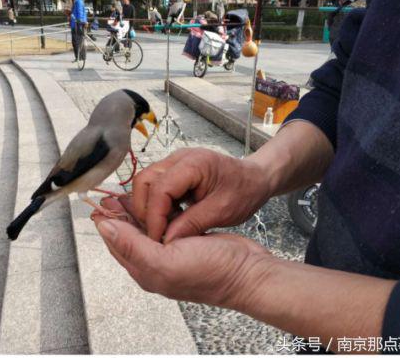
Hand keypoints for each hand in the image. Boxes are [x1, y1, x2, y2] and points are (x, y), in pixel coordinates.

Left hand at [91, 197, 272, 307]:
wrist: (249, 274)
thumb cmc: (211, 272)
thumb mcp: (164, 261)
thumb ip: (131, 244)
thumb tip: (103, 227)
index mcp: (144, 270)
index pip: (115, 242)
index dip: (106, 221)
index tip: (97, 201)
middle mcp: (154, 264)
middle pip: (128, 235)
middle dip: (118, 215)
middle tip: (110, 193)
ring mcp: (171, 255)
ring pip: (146, 230)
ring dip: (137, 212)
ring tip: (127, 193)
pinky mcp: (187, 245)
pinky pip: (165, 227)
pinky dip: (158, 213)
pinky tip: (157, 201)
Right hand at [131, 148, 272, 242]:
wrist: (256, 178)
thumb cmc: (244, 191)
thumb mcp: (222, 212)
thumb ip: (192, 224)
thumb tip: (166, 240)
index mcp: (193, 164)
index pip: (159, 189)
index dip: (154, 216)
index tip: (158, 238)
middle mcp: (178, 158)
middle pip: (143, 181)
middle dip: (144, 209)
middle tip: (155, 232)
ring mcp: (174, 162)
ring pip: (145, 183)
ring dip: (148, 206)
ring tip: (162, 226)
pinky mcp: (173, 169)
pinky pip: (154, 185)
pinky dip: (155, 203)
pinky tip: (168, 217)